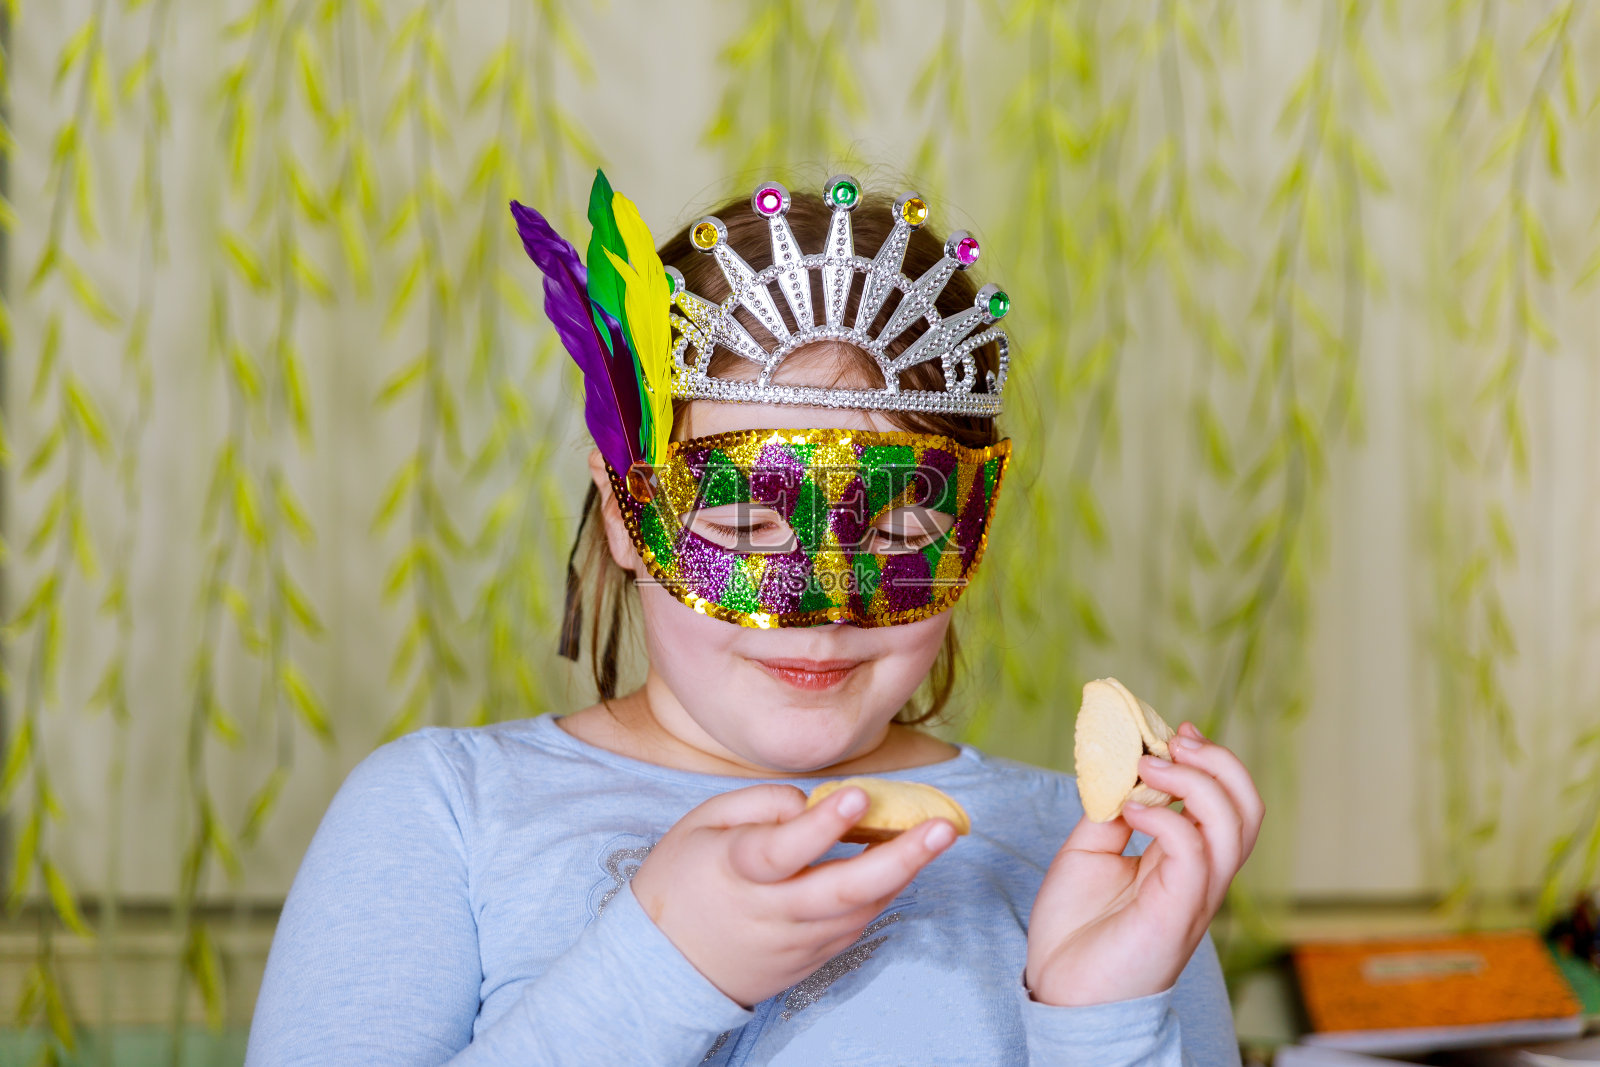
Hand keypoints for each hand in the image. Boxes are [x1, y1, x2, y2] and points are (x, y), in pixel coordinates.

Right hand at [629, 783, 957, 1007]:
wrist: (663, 966)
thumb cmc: (681, 879)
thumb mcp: (700, 823)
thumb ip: (757, 803)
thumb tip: (811, 803)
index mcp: (735, 870)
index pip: (783, 850)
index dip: (822, 824)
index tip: (860, 795)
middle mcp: (770, 912)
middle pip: (842, 891)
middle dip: (900, 858)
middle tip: (943, 827)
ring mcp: (794, 942)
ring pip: (860, 911)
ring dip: (903, 874)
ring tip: (937, 835)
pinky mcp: (809, 960)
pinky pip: (854, 926)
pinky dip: (881, 894)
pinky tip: (902, 864)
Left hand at [1024, 721, 1263, 1006]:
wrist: (1061, 991)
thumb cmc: (1076, 931)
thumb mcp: (1090, 853)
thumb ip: (1111, 812)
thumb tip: (1122, 771)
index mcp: (1186, 860)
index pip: (1226, 803)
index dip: (1209, 761)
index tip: (1174, 732)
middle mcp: (1201, 876)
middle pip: (1247, 809)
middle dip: (1219, 763)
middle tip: (1174, 742)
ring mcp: (1195, 895)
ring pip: (1234, 825)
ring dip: (1195, 782)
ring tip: (1149, 768)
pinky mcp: (1177, 912)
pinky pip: (1194, 852)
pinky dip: (1167, 818)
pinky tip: (1129, 810)